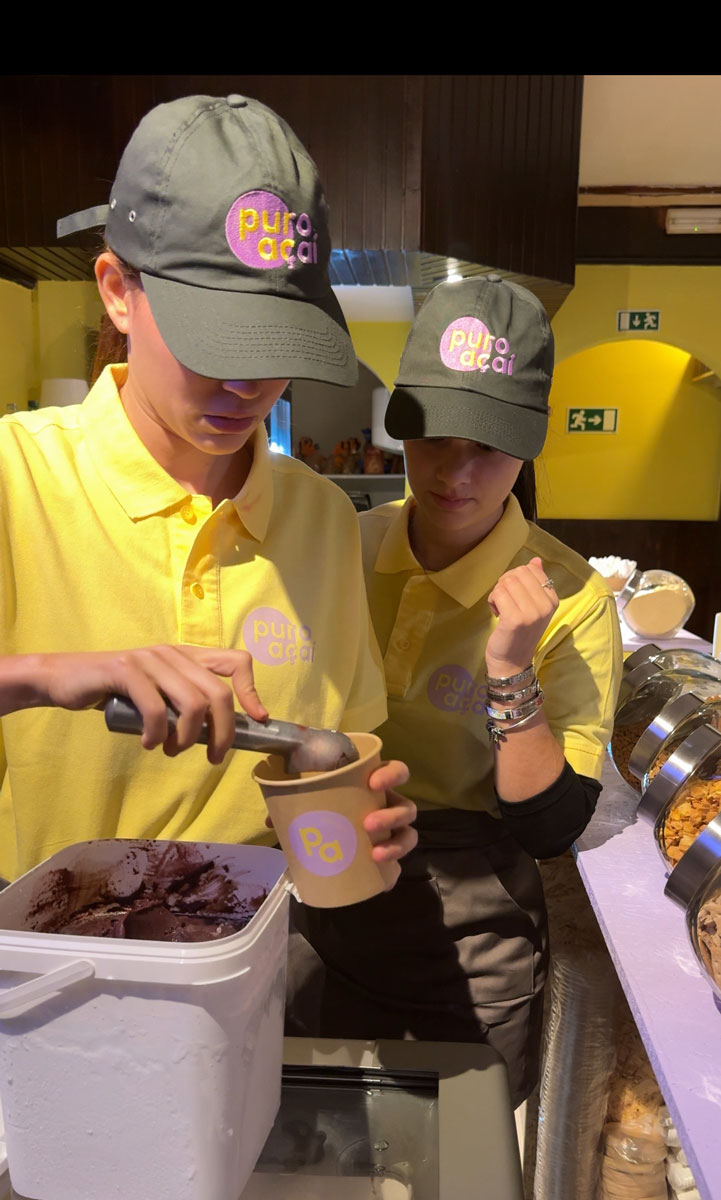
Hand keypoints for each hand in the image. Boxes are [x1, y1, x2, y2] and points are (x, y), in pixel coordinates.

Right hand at [35, 645, 266, 762]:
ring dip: (187, 738)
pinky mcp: (125, 669)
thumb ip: (185, 703)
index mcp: (186, 656)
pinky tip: (147, 743)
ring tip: (172, 750)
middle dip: (223, 733)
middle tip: (213, 758)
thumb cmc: (116, 692)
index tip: (257, 720)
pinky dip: (157, 734)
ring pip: (192, 703)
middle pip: (218, 693)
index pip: (236, 661)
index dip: (252, 691)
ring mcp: (149, 659)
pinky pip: (156, 709)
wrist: (65, 678)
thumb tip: (220, 733)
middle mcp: (173, 653)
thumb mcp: (158, 694)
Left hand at [263, 759, 417, 869]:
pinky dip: (393, 873)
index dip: (391, 774)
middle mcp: (389, 806)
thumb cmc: (324, 808)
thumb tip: (269, 819)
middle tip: (367, 824)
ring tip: (375, 853)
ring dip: (396, 843)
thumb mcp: (310, 801)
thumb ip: (290, 804)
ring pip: (409, 834)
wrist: (326, 840)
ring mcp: (392, 832)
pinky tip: (384, 882)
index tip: (373, 783)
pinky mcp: (389, 857)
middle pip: (407, 806)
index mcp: (374, 786)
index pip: (396, 771)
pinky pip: (398, 866)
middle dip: (391, 815)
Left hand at [485, 556, 557, 677]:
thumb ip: (535, 582)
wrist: (512, 662)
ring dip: (497, 593)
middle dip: (505, 584)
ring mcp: (532, 612)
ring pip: (506, 582)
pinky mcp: (515, 619)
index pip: (530, 569)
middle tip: (505, 602)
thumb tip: (536, 561)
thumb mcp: (532, 606)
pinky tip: (496, 613)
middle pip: (517, 574)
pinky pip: (498, 593)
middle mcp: (546, 605)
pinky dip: (492, 601)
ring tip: (501, 609)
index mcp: (553, 599)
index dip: (516, 578)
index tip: (514, 596)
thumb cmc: (519, 632)